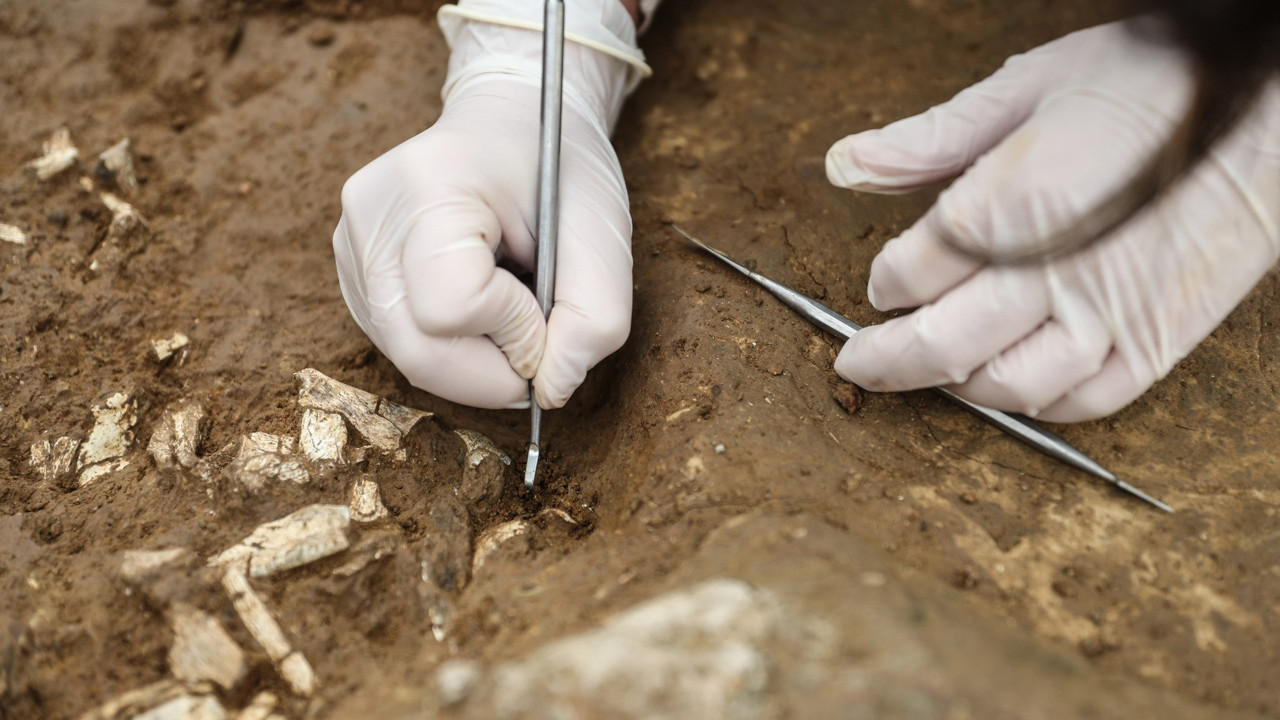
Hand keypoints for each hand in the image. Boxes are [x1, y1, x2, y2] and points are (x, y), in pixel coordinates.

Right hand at [333, 20, 633, 409]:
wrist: (510, 119)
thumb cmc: (557, 167)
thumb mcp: (603, 230)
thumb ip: (597, 318)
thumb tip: (552, 390)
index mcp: (427, 186)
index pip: (452, 307)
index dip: (514, 329)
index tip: (546, 301)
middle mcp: (369, 218)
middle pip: (419, 352)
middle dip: (494, 371)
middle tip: (538, 336)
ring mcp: (350, 248)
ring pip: (409, 359)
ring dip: (477, 360)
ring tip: (509, 303)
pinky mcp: (353, 275)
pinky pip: (403, 346)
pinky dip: (454, 348)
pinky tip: (479, 305)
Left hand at [825, 21, 1279, 421]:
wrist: (1272, 106)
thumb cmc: (1157, 84)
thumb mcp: (1029, 85)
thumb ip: (930, 138)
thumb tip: (847, 163)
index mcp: (1013, 203)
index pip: (909, 272)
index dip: (883, 281)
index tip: (882, 281)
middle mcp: (1055, 272)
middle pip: (940, 345)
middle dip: (884, 359)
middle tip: (857, 361)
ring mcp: (1110, 316)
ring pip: (1004, 386)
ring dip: (953, 386)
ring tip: (930, 371)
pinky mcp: (1159, 342)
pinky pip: (1081, 402)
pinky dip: (1033, 404)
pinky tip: (1010, 383)